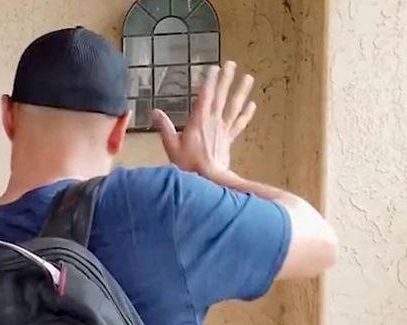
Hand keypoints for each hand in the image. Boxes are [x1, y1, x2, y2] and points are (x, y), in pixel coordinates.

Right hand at [154, 61, 257, 180]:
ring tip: (248, 78)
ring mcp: (223, 129)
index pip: (205, 96)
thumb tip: (155, 111)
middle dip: (226, 79)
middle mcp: (213, 121)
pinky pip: (239, 124)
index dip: (210, 81)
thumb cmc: (188, 164)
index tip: (214, 67)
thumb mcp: (171, 146)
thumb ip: (165, 127)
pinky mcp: (228, 138)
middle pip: (221, 96)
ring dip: (241, 92)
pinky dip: (246, 114)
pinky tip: (252, 104)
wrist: (208, 179)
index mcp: (198, 121)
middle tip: (232, 64)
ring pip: (234, 107)